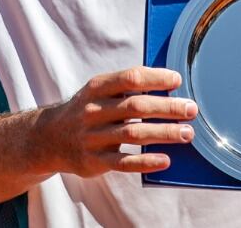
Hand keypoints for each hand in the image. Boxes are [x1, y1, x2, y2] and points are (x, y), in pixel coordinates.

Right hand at [38, 66, 196, 177]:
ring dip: (164, 133)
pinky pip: (123, 163)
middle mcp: (92, 110)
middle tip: (191, 109)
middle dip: (167, 107)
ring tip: (187, 133)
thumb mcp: (97, 93)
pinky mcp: (93, 161)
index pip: (129, 78)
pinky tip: (166, 160)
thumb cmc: (87, 111)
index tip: (177, 80)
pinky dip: (146, 161)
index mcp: (96, 88)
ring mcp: (92, 137)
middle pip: (136, 107)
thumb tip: (169, 86)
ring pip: (133, 134)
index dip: (155, 78)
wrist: (49, 138)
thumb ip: (126, 89)